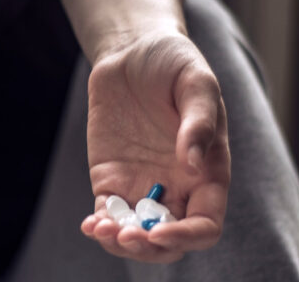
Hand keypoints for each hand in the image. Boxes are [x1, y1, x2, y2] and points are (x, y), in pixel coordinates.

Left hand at [81, 30, 229, 262]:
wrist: (133, 50)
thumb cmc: (175, 63)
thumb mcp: (196, 82)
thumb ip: (199, 121)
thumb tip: (192, 164)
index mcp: (208, 173)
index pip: (206, 224)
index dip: (186, 236)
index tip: (158, 231)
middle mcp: (178, 187)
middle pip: (169, 240)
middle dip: (148, 248)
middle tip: (125, 235)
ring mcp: (143, 184)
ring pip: (136, 234)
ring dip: (120, 242)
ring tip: (101, 229)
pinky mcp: (112, 177)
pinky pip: (109, 212)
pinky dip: (100, 225)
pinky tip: (90, 224)